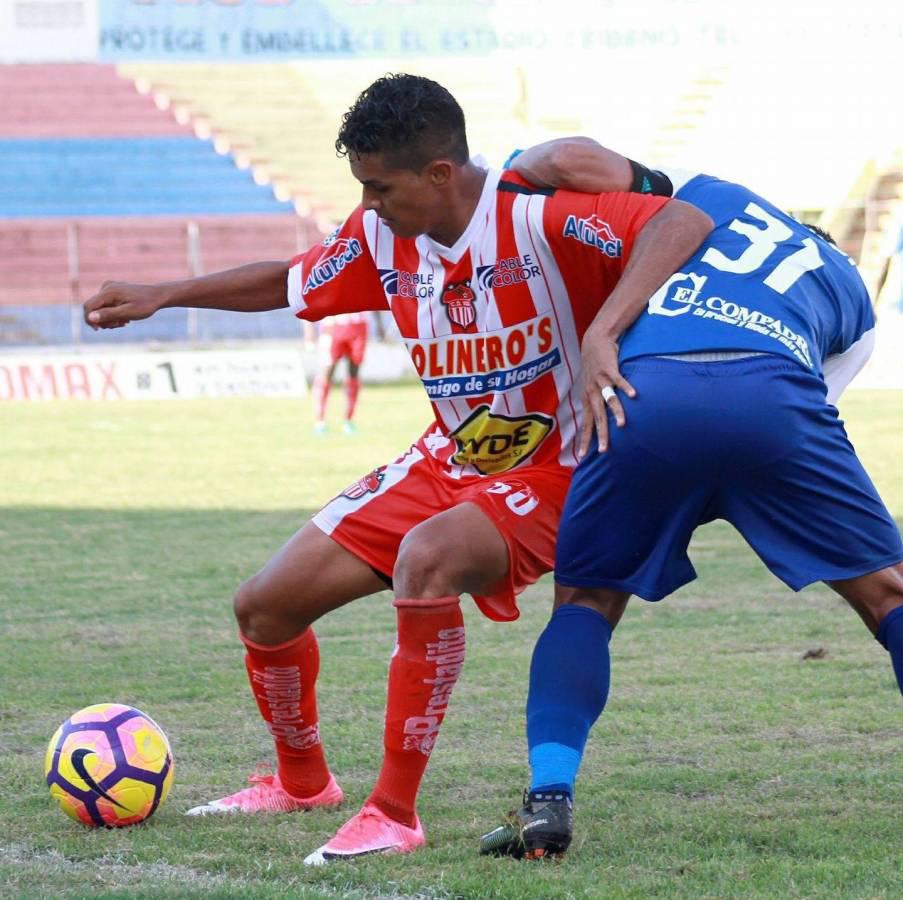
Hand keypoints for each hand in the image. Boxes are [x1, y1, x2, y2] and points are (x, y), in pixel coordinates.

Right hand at [83, 281, 164, 329]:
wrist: (158, 296)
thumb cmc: (145, 305)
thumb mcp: (128, 313)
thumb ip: (109, 315)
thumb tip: (90, 318)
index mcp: (108, 291)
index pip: (88, 306)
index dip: (90, 320)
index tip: (99, 330)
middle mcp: (106, 287)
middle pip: (93, 308)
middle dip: (104, 320)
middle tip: (120, 325)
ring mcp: (109, 288)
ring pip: (100, 308)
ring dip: (110, 318)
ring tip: (125, 322)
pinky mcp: (112, 291)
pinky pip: (105, 305)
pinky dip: (113, 314)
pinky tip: (124, 318)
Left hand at [578, 324, 635, 456]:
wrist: (595, 342)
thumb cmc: (594, 367)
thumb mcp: (589, 386)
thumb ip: (594, 402)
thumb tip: (598, 418)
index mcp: (587, 398)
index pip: (586, 423)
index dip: (585, 439)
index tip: (584, 456)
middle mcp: (592, 392)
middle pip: (597, 417)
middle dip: (600, 434)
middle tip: (604, 450)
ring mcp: (601, 381)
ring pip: (608, 399)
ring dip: (616, 412)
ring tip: (622, 425)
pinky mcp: (610, 370)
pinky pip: (619, 380)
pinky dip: (626, 387)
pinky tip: (634, 396)